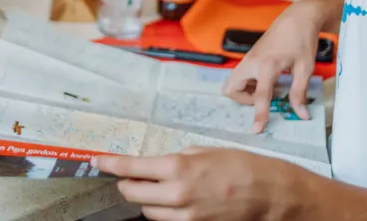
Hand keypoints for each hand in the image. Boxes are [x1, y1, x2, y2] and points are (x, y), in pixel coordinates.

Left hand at [96, 148, 298, 220]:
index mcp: (178, 168)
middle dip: (127, 184)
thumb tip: (155, 165)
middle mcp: (177, 194)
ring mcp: (186, 216)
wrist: (268, 193)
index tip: (98, 162)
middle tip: (130, 175)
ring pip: (148, 212)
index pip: (131, 168)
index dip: (110, 164)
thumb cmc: (241, 166)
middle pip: (132, 195)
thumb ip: (176, 159)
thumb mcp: (204, 151)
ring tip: (158, 187)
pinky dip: (165, 211)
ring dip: (147, 200)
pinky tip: (175, 200)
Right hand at [223, 0, 326, 130]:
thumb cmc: (302, 41)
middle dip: (243, 100)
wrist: (297, 18)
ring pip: (233, 82)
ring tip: (268, 89)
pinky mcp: (250, 56)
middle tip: (263, 99)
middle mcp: (252, 62)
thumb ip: (299, 92)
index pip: (260, 96)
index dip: (259, 115)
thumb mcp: (305, 68)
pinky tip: (268, 79)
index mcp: (267, 66)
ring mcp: (248, 58)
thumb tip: (301, 114)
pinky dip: (249, 82)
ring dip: (246, 91)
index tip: (257, 130)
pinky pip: (241, 75)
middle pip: (230, 89)